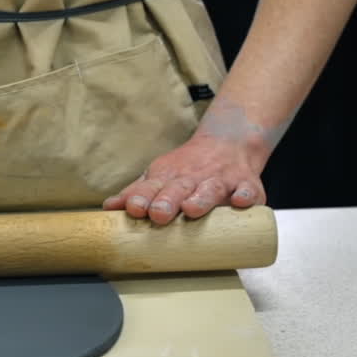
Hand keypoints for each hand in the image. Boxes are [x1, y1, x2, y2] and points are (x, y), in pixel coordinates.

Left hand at [103, 132, 268, 225]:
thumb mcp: (159, 176)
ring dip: (201, 199)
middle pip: (177, 189)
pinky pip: (248, 191)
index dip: (141, 198)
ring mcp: (220, 180)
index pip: (150, 188)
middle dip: (166, 200)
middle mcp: (192, 177)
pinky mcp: (246, 185)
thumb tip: (108, 208)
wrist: (230, 142)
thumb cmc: (188, 169)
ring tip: (191, 209)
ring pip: (210, 189)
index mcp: (167, 177)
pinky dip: (246, 196)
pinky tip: (240, 202)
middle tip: (158, 214)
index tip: (133, 209)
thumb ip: (136, 192)